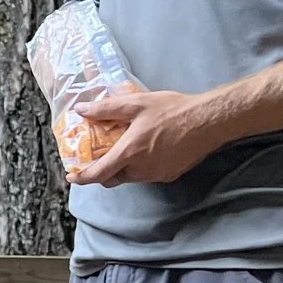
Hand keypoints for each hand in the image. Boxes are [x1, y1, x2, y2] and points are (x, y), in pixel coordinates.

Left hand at [71, 88, 221, 186]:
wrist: (209, 121)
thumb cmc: (173, 110)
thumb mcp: (136, 104)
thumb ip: (106, 109)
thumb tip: (81, 110)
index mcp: (129, 153)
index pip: (98, 174)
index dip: (82, 178)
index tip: (72, 176)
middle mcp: (141, 170)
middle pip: (113, 178)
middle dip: (102, 171)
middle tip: (97, 157)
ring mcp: (157, 175)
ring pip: (131, 178)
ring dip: (122, 168)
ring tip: (123, 148)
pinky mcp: (170, 175)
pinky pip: (147, 175)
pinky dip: (139, 167)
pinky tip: (145, 150)